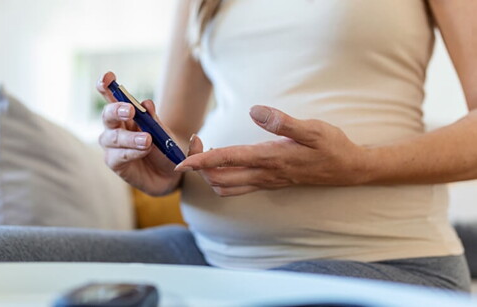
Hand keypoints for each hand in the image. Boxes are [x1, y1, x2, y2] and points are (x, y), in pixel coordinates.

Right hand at [96, 72, 180, 195]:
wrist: (171, 174)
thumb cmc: (166, 149)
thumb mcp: (165, 133)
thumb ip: (156, 121)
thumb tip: (147, 103)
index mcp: (127, 114)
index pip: (112, 96)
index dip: (107, 86)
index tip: (109, 77)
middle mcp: (116, 127)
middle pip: (108, 114)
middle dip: (116, 109)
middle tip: (131, 111)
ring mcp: (113, 146)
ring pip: (112, 137)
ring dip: (130, 137)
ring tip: (147, 140)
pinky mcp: (114, 162)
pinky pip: (118, 155)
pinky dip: (131, 152)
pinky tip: (142, 151)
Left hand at [175, 105, 369, 196]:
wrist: (348, 168)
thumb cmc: (331, 146)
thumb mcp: (312, 129)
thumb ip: (282, 121)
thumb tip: (254, 110)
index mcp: (269, 158)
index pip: (226, 160)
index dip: (200, 161)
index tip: (181, 162)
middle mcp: (264, 174)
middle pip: (219, 178)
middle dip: (200, 166)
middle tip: (194, 144)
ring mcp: (266, 181)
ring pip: (226, 187)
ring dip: (210, 174)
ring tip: (205, 154)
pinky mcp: (270, 183)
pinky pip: (238, 188)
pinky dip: (223, 178)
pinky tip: (224, 162)